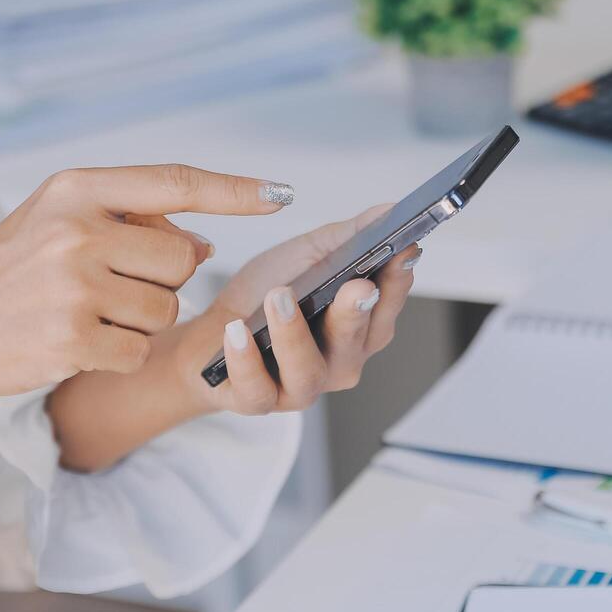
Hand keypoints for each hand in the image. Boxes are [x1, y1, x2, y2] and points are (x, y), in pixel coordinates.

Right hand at [0, 163, 289, 490]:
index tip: (282, 194)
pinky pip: (139, 352)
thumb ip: (129, 226)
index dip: (234, 190)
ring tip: (81, 317)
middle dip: (161, 285)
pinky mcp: (72, 339)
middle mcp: (76, 229)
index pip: (174, 181)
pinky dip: (117, 357)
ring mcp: (73, 284)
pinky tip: (74, 347)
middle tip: (106, 292)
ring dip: (138, 325)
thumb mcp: (56, 228)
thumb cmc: (5, 278)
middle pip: (180, 261)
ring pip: (166, 311)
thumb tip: (203, 245)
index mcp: (75, 189)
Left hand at [183, 205, 421, 413]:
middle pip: (357, 342)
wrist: (208, 335)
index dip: (398, 281)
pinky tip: (237, 333)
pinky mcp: (259, 401)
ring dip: (294, 333)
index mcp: (358, 327)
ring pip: (307, 370)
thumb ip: (348, 237)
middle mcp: (339, 361)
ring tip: (279, 298)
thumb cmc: (263, 297)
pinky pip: (258, 389)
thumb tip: (388, 211)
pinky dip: (246, 361)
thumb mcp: (305, 257)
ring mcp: (301, 386)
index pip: (388, 306)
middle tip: (355, 285)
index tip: (402, 252)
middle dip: (356, 312)